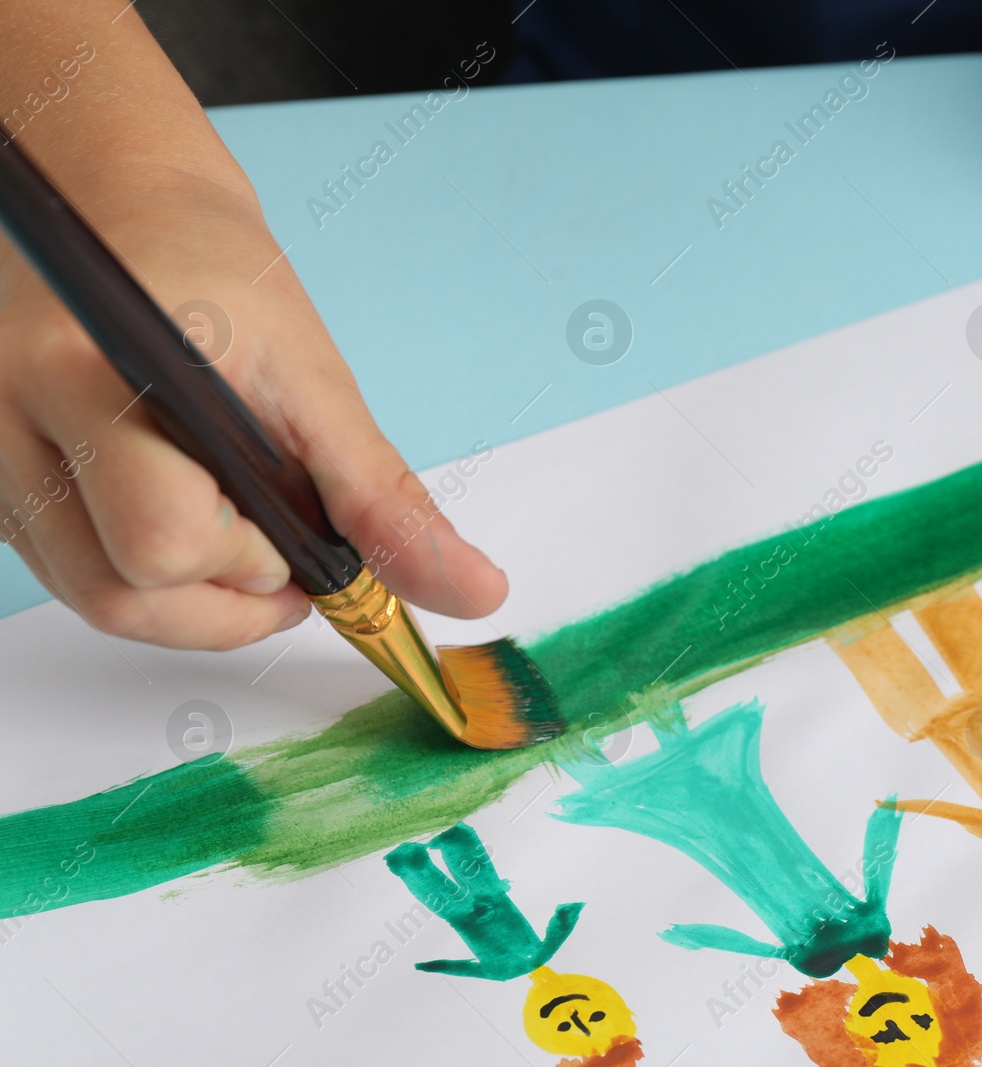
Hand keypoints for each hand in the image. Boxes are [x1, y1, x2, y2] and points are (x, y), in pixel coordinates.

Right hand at [0, 166, 507, 648]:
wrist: (122, 209)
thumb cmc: (216, 276)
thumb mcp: (315, 382)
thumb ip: (384, 500)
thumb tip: (471, 590)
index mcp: (92, 374)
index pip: (167, 538)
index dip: (254, 564)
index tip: (306, 551)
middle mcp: (12, 418)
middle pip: (119, 592)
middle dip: (225, 599)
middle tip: (281, 555)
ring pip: (90, 598)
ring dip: (187, 604)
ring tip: (245, 544)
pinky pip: (69, 572)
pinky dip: (144, 580)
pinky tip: (190, 526)